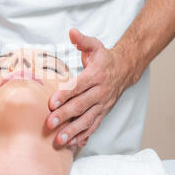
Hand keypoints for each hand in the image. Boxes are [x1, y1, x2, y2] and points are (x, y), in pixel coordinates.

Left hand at [46, 28, 133, 147]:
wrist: (125, 69)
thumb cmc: (104, 58)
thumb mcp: (94, 46)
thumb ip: (82, 40)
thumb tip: (71, 31)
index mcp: (95, 75)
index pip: (78, 86)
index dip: (65, 94)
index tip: (52, 103)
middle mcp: (100, 92)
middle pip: (81, 105)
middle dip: (65, 116)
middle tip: (50, 123)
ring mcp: (102, 104)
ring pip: (88, 120)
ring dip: (73, 131)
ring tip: (60, 139)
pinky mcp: (103, 112)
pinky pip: (94, 126)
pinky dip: (84, 135)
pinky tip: (74, 143)